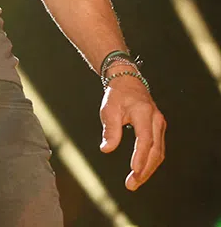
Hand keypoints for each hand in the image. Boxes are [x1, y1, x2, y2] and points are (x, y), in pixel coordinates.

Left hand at [99, 73, 165, 190]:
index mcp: (143, 113)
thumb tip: (106, 149)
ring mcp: (160, 124)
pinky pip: (158, 149)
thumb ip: (110, 130)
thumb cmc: (117, 95)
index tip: (134, 171)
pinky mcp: (159, 129)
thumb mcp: (109, 109)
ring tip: (135, 182)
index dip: (140, 156)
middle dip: (144, 169)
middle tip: (132, 184)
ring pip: (159, 152)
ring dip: (148, 169)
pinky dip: (151, 161)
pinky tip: (141, 171)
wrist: (128, 82)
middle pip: (155, 150)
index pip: (145, 139)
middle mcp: (156, 120)